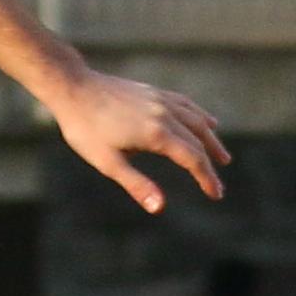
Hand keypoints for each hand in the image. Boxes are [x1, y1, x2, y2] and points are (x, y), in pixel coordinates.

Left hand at [46, 64, 226, 210]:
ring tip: (222, 156)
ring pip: (196, 120)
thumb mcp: (107, 163)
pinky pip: (186, 104)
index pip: (192, 159)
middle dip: (211, 165)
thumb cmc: (85, 129)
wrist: (73, 88)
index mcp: (156, 134)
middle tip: (218, 185)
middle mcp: (164, 114)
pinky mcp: (153, 92)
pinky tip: (206, 121)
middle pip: (198, 141)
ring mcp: (160, 100)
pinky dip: (200, 116)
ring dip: (212, 140)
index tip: (215, 194)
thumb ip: (136, 185)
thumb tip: (160, 208)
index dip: (206, 178)